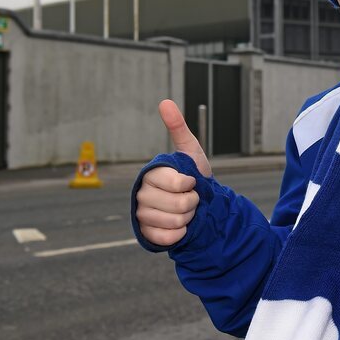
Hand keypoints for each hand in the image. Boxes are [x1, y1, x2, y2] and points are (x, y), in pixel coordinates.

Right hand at [135, 100, 211, 245]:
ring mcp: (142, 215)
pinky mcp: (147, 234)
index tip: (191, 181)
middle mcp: (142, 194)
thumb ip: (178, 128)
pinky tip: (180, 226)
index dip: (190, 184)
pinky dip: (181, 234)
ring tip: (185, 210)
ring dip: (188, 217)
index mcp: (151, 173)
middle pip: (179, 204)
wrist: (198, 205)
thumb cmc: (193, 175)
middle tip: (190, 198)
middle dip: (192, 202)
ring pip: (176, 221)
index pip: (178, 183)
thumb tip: (164, 102)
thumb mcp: (190, 151)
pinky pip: (169, 238)